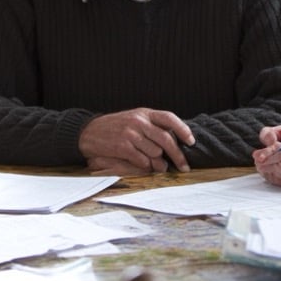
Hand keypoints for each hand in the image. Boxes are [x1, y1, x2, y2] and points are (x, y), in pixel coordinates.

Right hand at [79, 108, 194, 173]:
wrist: (89, 132)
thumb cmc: (115, 128)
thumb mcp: (134, 119)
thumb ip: (152, 128)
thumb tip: (174, 144)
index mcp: (144, 113)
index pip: (169, 118)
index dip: (183, 130)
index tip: (191, 142)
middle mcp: (138, 121)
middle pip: (166, 139)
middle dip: (178, 155)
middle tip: (184, 167)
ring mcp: (130, 133)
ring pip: (155, 153)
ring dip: (160, 164)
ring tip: (159, 167)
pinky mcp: (122, 146)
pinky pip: (142, 161)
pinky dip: (146, 167)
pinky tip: (145, 166)